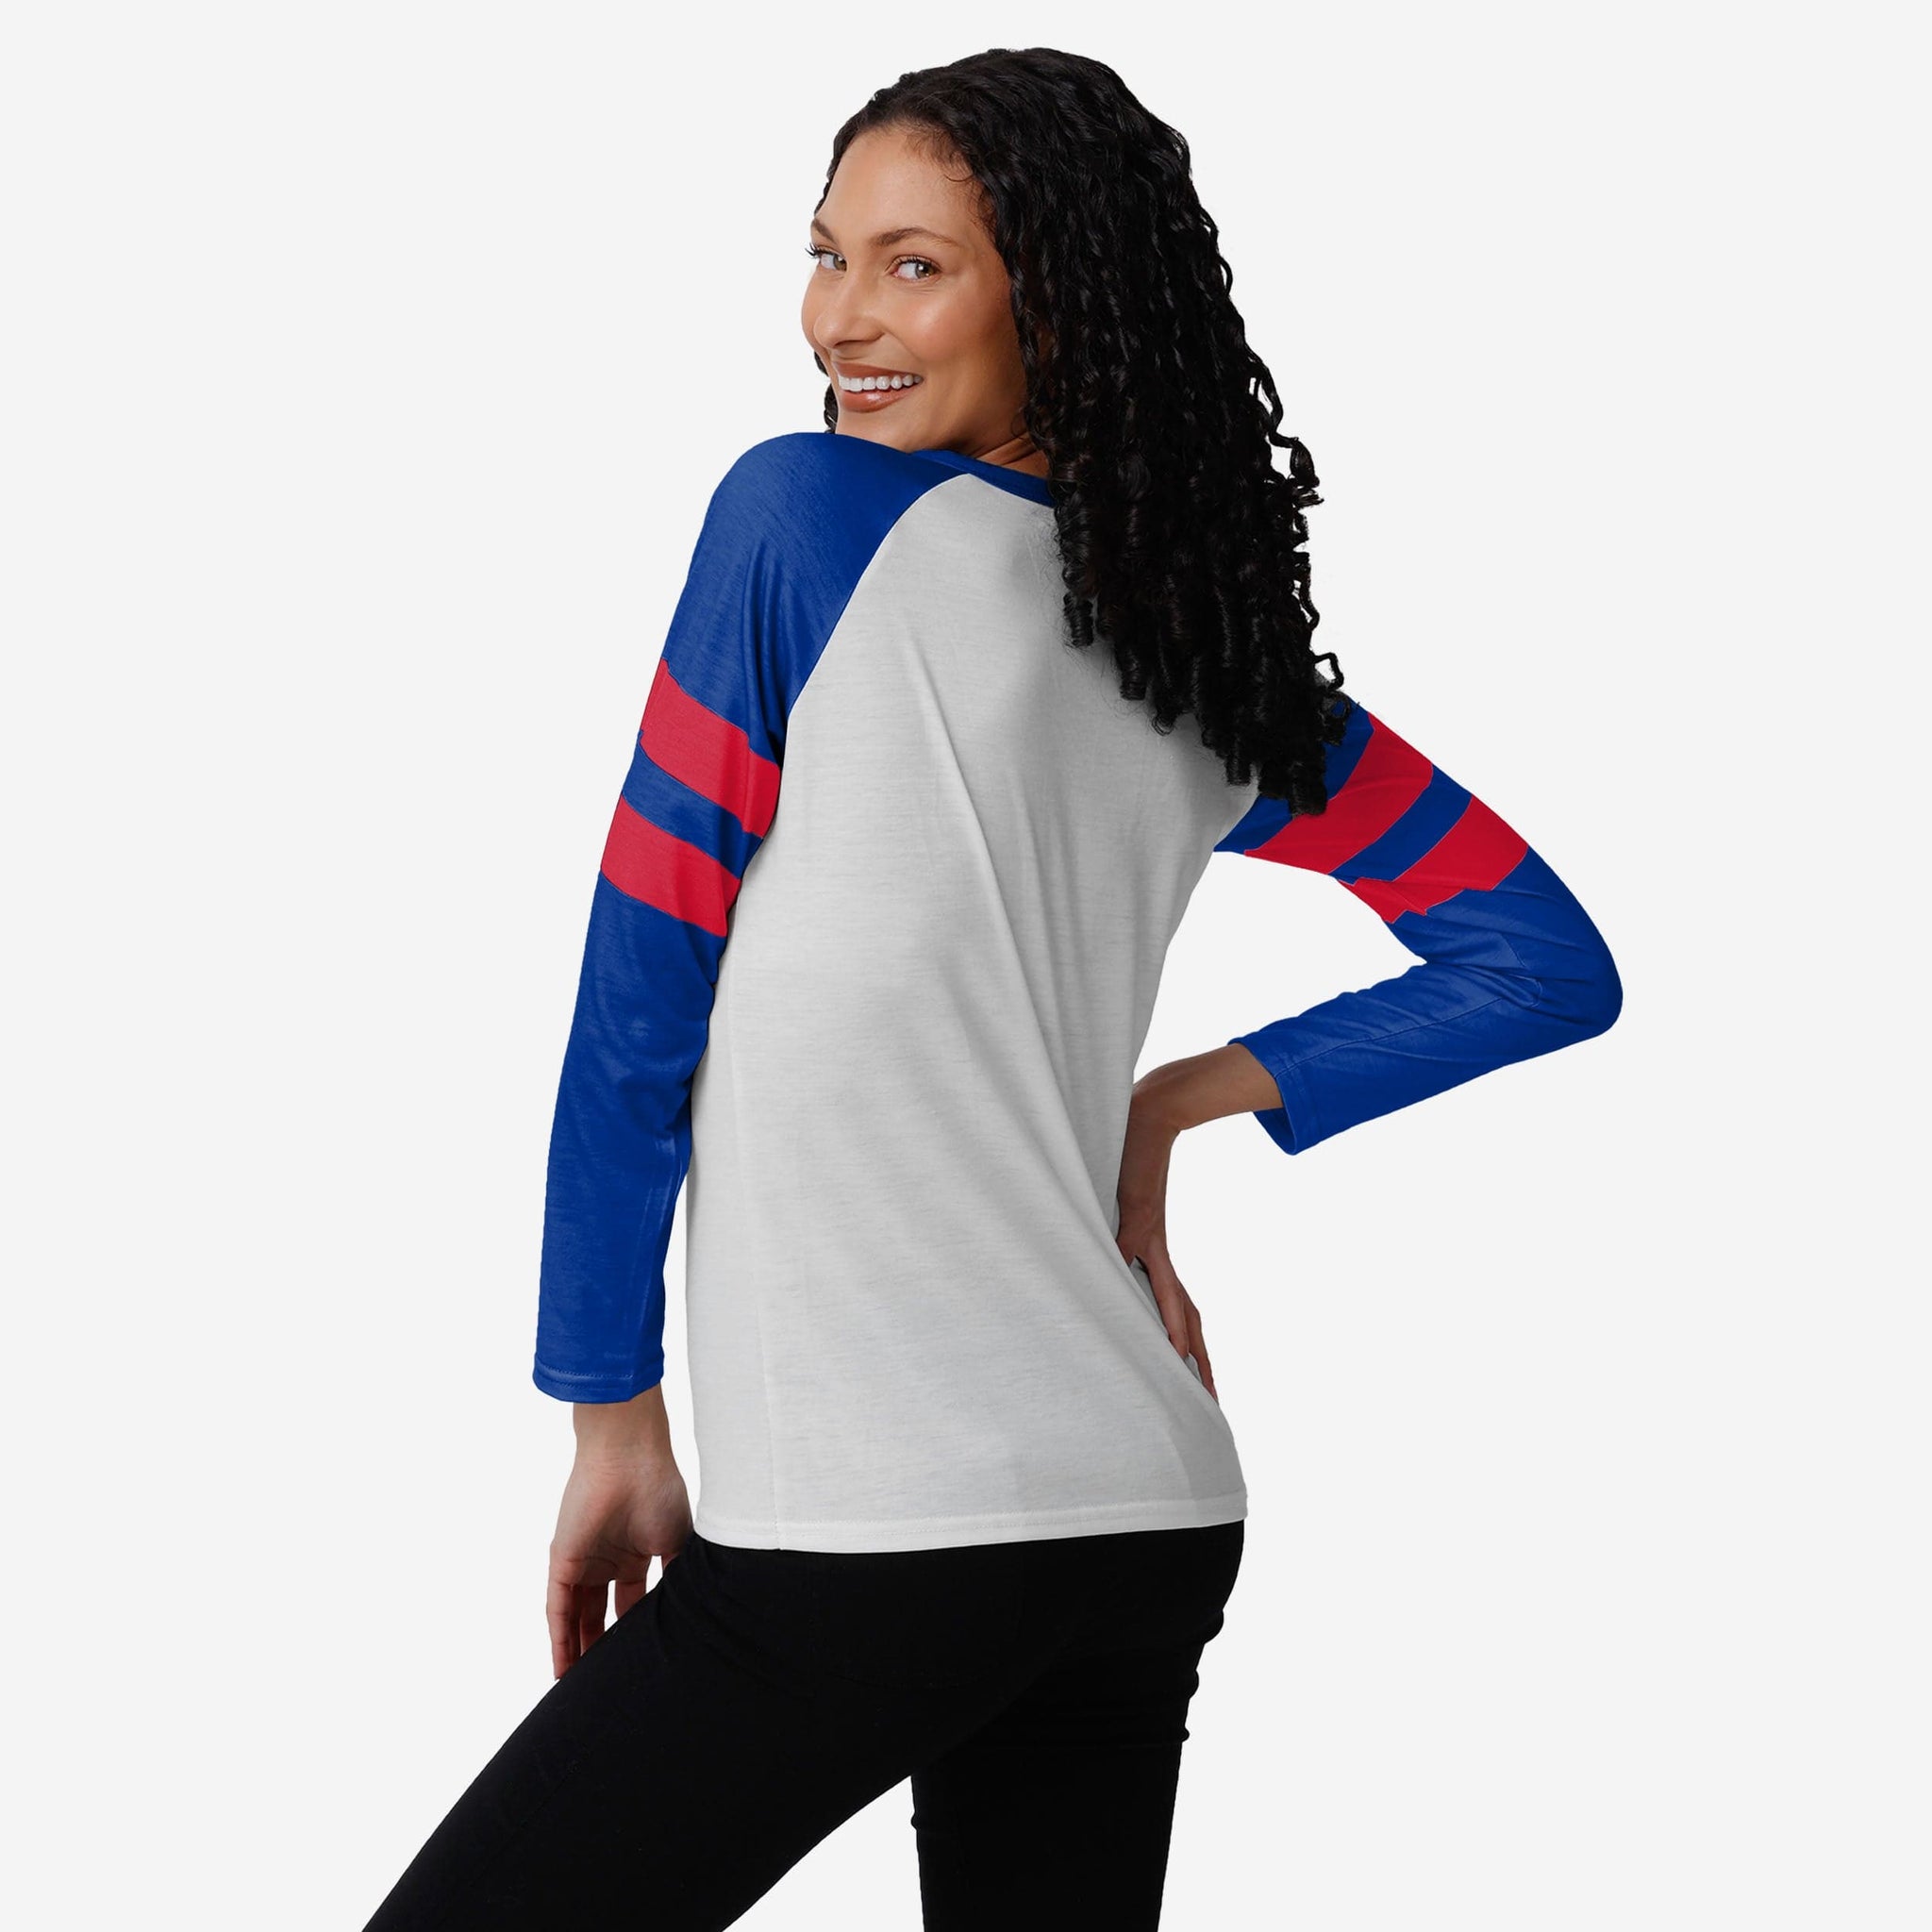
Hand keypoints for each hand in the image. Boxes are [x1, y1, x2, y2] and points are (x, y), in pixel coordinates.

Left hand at [547, 1449, 690, 1677]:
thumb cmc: (658, 1487)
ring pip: (576, 1617)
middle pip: (599, 1614)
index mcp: (635, 1552)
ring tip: (580, 1689)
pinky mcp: (562, 1560)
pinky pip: (558, 1607)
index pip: (630, 1603)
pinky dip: (559, 1638)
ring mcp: (583, 1560)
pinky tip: (562, 1667)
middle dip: (601, 1648)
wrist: (631, 1456)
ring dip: (577, 1651)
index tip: (638, 1661)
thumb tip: (689, 1615)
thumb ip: (677, 1577)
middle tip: (605, 1685)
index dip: (632, 1633)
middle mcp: (606, 1559)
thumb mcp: (678, 1541)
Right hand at [1115, 1088, 1218, 1400]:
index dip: (1186, 1341)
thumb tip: (1091, 1247)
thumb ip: (1105, 1223)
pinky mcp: (1139, 1218)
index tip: (1197, 1377)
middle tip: (1211, 1401)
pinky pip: (1143, 1268)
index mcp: (1153, 1250)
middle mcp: (1155, 1250)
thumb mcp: (1114, 1197)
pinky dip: (1157, 1302)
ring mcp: (1148, 1235)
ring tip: (1190, 1376)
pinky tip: (1161, 1332)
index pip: (1177, 1306)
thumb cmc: (1124, 1150)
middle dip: (1197, 1359)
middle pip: (1185, 1315)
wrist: (1146, 1110)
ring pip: (1173, 1300)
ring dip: (1181, 1339)